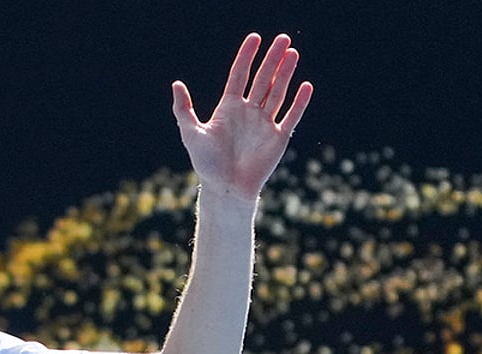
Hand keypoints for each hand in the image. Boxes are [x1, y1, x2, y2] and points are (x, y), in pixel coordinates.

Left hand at [172, 33, 312, 197]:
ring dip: (286, 74)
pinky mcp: (278, 137)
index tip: (255, 38)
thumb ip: (184, 110)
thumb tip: (176, 84)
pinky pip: (291, 116)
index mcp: (228, 108)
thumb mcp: (191, 134)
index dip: (247, 56)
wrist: (226, 188)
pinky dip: (299, 102)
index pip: (239, 75)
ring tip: (292, 53)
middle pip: (262, 79)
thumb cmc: (207, 164)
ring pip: (277, 92)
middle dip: (272, 59)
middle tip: (282, 39)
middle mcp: (248, 112)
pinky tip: (306, 86)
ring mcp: (264, 123)